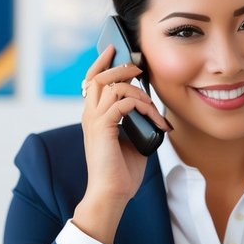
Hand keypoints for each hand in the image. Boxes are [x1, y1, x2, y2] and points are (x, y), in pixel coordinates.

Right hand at [71, 45, 170, 243]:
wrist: (112, 194)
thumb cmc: (121, 172)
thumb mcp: (133, 141)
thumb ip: (136, 123)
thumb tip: (151, 111)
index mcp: (94, 116)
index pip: (92, 80)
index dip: (101, 62)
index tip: (113, 50)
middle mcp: (90, 115)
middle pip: (100, 76)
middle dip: (121, 67)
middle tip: (139, 68)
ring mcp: (94, 120)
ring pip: (113, 86)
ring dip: (139, 92)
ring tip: (153, 107)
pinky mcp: (103, 127)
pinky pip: (124, 103)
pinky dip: (142, 107)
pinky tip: (154, 119)